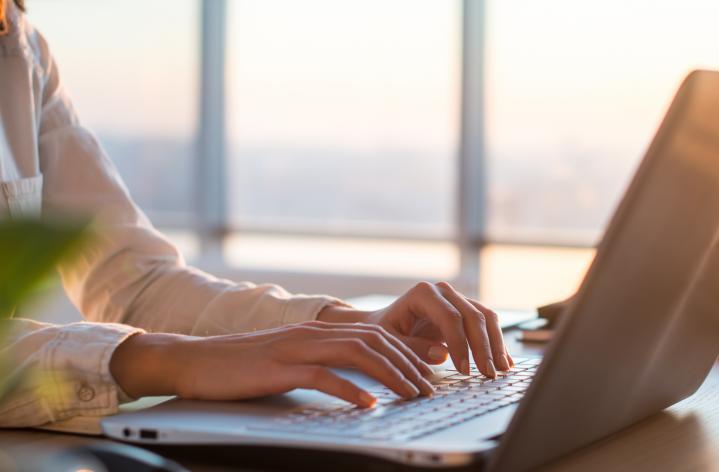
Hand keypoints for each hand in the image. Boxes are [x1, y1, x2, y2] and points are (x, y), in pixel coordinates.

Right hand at [109, 322, 434, 407]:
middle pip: (375, 341)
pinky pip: (323, 376)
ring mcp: (297, 348)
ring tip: (412, 394)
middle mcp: (313, 333)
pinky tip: (368, 405)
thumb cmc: (243, 366)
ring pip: (358, 354)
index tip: (433, 368)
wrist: (194, 360)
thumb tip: (358, 380)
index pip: (376, 334)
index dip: (408, 349)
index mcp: (319, 330)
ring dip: (391, 375)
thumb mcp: (291, 360)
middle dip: (409, 363)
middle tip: (431, 387)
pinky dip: (350, 390)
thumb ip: (324, 363)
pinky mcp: (279, 368)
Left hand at [364, 282, 513, 376]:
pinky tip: (505, 362)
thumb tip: (443, 354)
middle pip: (473, 316)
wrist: (385, 323)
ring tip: (502, 370)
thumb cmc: (384, 332)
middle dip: (483, 348)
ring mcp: (458, 298)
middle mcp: (444, 291)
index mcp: (424, 294)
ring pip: (486, 317)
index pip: (450, 318)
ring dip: (496, 344)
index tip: (464, 370)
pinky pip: (488, 323)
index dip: (461, 344)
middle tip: (488, 374)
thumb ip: (412, 348)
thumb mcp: (390, 342)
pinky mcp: (467, 310)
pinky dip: (497, 342)